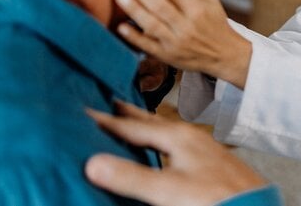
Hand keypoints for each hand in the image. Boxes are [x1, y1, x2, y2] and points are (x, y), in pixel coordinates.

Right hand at [85, 101, 266, 205]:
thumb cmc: (216, 197)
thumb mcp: (168, 190)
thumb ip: (131, 177)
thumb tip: (92, 163)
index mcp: (178, 136)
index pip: (132, 126)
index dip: (107, 121)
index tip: (84, 111)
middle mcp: (190, 137)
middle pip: (150, 123)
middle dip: (127, 115)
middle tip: (107, 104)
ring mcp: (202, 148)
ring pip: (164, 132)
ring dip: (144, 128)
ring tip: (130, 125)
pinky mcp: (209, 162)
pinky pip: (175, 143)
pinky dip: (159, 141)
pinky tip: (161, 152)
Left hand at [114, 0, 251, 88]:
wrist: (224, 54)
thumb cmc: (212, 20)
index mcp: (196, 7)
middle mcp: (187, 24)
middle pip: (159, 5)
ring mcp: (176, 42)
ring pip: (152, 24)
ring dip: (134, 9)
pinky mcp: (167, 56)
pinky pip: (148, 46)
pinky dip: (134, 36)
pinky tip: (121, 26)